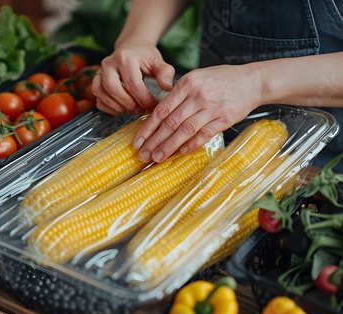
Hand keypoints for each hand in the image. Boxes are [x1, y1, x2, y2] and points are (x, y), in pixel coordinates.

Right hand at [91, 45, 174, 114]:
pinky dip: (110, 108)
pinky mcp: (96, 82)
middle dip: (128, 103)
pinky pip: (98, 100)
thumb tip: (167, 88)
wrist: (130, 49)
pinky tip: (123, 107)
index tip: (153, 106)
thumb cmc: (145, 57)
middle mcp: (109, 63)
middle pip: (112, 87)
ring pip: (101, 93)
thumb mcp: (158, 61)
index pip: (132, 82)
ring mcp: (99, 73)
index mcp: (125, 57)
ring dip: (118, 106)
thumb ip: (165, 72)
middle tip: (140, 109)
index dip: (144, 99)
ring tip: (133, 108)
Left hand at [134, 63, 262, 161]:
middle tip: (143, 155)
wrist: (252, 81)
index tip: (138, 141)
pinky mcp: (224, 119)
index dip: (147, 128)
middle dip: (154, 141)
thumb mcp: (196, 78)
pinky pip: (204, 135)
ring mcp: (211, 108)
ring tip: (157, 158)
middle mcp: (197, 95)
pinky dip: (191, 145)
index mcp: (187, 84)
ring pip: (184, 131)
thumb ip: (178, 94)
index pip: (162, 110)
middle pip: (170, 123)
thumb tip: (158, 115)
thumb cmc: (221, 80)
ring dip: (169, 147)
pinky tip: (181, 153)